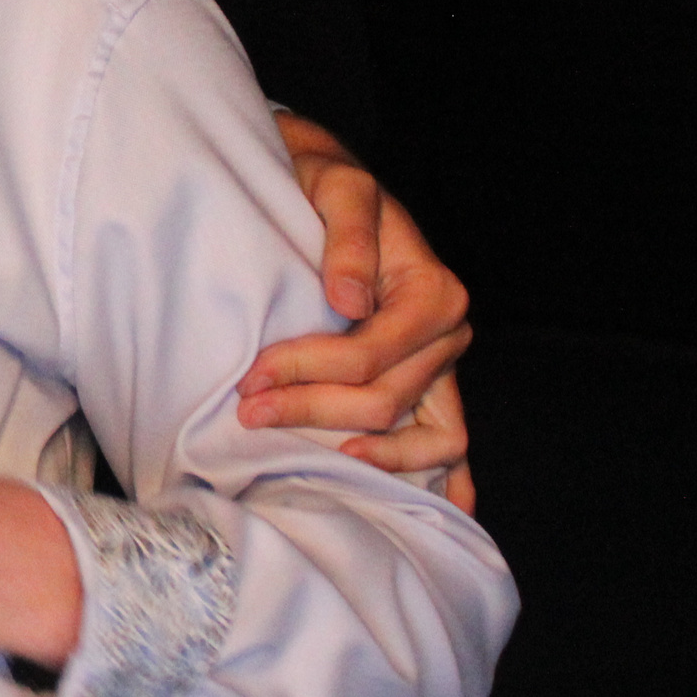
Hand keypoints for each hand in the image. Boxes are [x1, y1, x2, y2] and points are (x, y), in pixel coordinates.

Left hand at [253, 113, 476, 512]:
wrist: (326, 185)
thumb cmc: (326, 185)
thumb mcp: (337, 187)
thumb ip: (348, 237)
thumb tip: (352, 298)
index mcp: (433, 292)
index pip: (370, 357)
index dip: (308, 374)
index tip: (251, 378)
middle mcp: (447, 334)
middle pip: (384, 402)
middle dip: (311, 411)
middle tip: (249, 409)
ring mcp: (441, 366)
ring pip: (422, 438)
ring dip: (361, 456)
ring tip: (298, 453)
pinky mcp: (427, 384)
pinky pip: (447, 442)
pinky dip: (441, 479)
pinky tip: (433, 512)